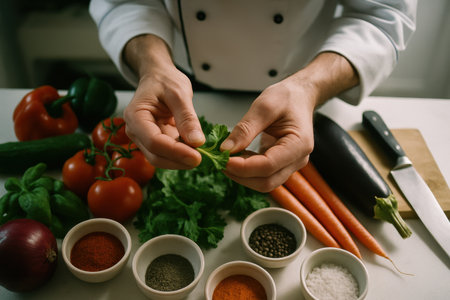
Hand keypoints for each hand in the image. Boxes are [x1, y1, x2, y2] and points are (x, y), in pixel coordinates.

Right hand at [123, 35, 204, 169]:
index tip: (197, 156)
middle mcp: (135, 131)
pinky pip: (167, 155)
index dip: (175, 152)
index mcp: (136, 116)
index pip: (154, 142)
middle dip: (179, 160)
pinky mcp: (154, 142)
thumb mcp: (179, 93)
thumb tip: (197, 142)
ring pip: (161, 159)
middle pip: (155, 155)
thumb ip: (187, 117)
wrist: (159, 77)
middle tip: (203, 158)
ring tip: (202, 155)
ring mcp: (143, 138)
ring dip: (181, 161)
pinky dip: (181, 156)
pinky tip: (196, 152)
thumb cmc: (165, 80)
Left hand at [220, 80, 316, 191]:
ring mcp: (290, 165)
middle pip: (266, 182)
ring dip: (242, 175)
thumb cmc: (286, 98)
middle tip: (219, 160)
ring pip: (264, 183)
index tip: (222, 158)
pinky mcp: (281, 165)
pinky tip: (235, 157)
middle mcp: (297, 159)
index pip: (268, 166)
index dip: (243, 167)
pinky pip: (263, 176)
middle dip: (240, 175)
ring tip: (225, 158)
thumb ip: (245, 129)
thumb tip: (226, 149)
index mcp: (299, 144)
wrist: (299, 97)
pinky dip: (246, 171)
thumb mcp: (264, 106)